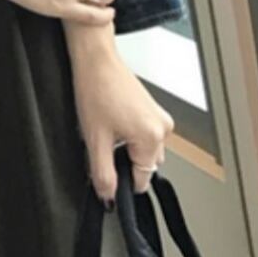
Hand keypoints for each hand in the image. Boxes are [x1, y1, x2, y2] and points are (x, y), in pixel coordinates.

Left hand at [65, 28, 174, 199]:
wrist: (96, 60)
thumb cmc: (96, 89)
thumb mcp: (95, 140)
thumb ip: (102, 173)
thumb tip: (108, 195)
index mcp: (152, 138)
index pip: (142, 179)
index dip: (122, 183)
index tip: (107, 179)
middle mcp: (162, 128)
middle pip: (145, 165)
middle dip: (124, 164)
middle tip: (102, 147)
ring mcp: (160, 118)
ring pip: (144, 150)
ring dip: (127, 149)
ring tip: (106, 131)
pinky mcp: (153, 110)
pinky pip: (144, 135)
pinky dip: (129, 136)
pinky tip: (112, 122)